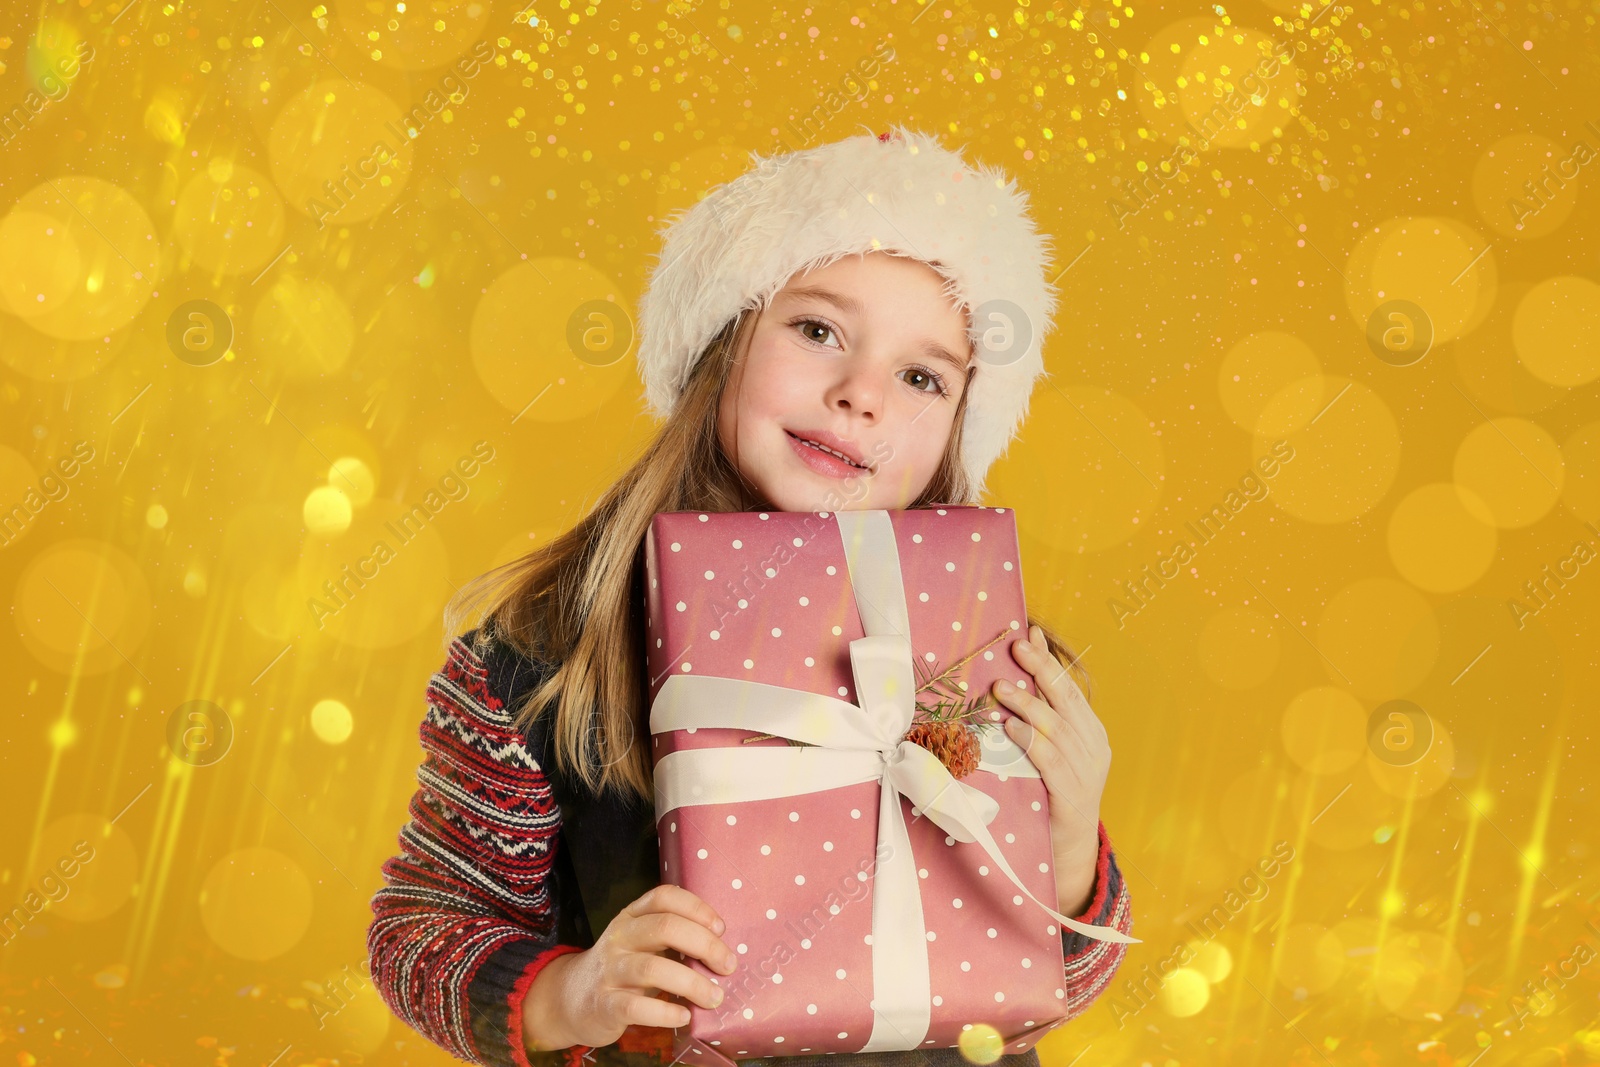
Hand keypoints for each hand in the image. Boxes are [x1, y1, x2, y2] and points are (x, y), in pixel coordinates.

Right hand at [524, 884, 738, 1050]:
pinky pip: (636, 1007)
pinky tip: (684, 1016)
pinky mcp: (604, 1004)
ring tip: (714, 997)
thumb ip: (671, 937)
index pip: (664, 897)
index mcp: (632, 916)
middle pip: (664, 927)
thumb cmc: (621, 969)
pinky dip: (665, 1012)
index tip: (721, 928)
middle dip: (705, 945)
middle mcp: (619, 937)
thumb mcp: (640, 943)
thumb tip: (722, 947)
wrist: (571, 1000)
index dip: (697, 907)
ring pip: (652, 968)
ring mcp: (609, 970)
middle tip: (728, 966)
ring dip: (692, 983)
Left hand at [991, 624, 1107, 917]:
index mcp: (1091, 732)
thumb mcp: (1052, 750)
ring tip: (1001, 688)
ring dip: (1027, 705)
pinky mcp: (1072, 795)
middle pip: (1066, 700)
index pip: (1069, 688)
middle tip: (1016, 647)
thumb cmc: (1054, 792)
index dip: (1049, 662)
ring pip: (1055, 728)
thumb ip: (1041, 717)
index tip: (1028, 635)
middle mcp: (1093, 747)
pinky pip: (1050, 761)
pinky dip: (1030, 742)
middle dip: (1041, 671)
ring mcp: (1086, 771)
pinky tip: (1010, 728)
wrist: (1070, 848)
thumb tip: (1015, 680)